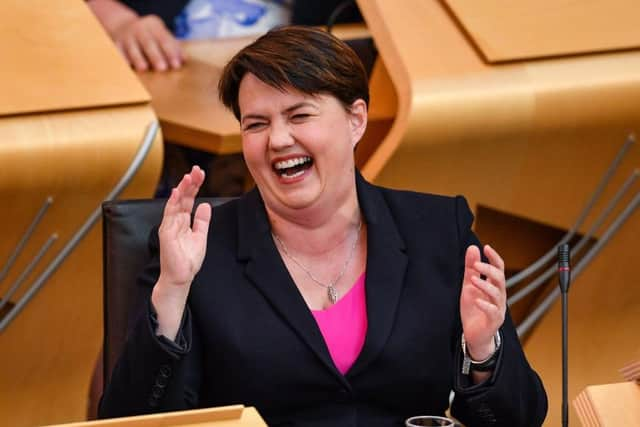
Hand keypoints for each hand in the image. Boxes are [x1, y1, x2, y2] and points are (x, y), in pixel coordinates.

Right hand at [88, 0, 183, 70]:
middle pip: (148, 43)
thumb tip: (185, 60)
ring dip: (138, 58)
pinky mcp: (116, 44)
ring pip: (132, 48)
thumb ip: (174, 47)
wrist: (124, 26)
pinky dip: (122, 59)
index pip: (164, 39)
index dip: (171, 52)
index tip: (176, 65)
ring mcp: (127, 36)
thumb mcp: (162, 36)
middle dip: (155, 56)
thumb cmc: (151, 36)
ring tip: (144, 68)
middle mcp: (140, 29)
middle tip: (162, 68)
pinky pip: (119, 52)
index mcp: (154, 26)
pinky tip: (127, 67)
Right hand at [158, 166, 211, 288]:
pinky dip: (172, 203)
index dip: (194, 186)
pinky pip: (168, 215)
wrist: (181, 277)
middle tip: (196, 170)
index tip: (200, 174)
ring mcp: (169, 226)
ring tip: (189, 177)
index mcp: (183, 221)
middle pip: (182, 197)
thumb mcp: (200, 236)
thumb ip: (202, 221)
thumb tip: (205, 204)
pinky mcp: (166, 233)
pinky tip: (176, 192)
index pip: (188, 199)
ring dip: (181, 189)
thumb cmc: (188, 259)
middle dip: (189, 183)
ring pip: (175, 202)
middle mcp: (174, 221)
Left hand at [460, 244, 505, 359]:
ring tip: (473, 280)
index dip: (494, 258)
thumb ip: (471, 268)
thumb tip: (473, 247)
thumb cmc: (474, 309)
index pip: (499, 268)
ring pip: (497, 294)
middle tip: (477, 264)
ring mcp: (497, 309)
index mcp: (494, 287)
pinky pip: (492, 312)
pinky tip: (477, 300)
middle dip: (489, 270)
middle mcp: (498, 296)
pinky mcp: (493, 321)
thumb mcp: (469, 286)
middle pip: (500, 279)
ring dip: (485, 285)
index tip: (486, 247)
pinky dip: (485, 305)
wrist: (474, 335)